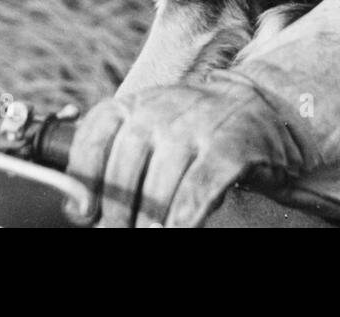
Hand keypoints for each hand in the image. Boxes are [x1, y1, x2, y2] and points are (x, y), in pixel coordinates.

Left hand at [66, 73, 311, 227]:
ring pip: (160, 183)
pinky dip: (183, 218)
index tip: (81, 212)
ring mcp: (198, 126)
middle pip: (125, 165)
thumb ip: (117, 155)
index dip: (82, 175)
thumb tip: (79, 206)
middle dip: (117, 210)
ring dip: (149, 220)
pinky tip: (178, 230)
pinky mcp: (230, 148)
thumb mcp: (153, 126)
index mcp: (137, 105)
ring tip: (147, 235)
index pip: (96, 133)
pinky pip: (198, 189)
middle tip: (117, 232)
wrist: (261, 105)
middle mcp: (163, 110)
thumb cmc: (194, 129)